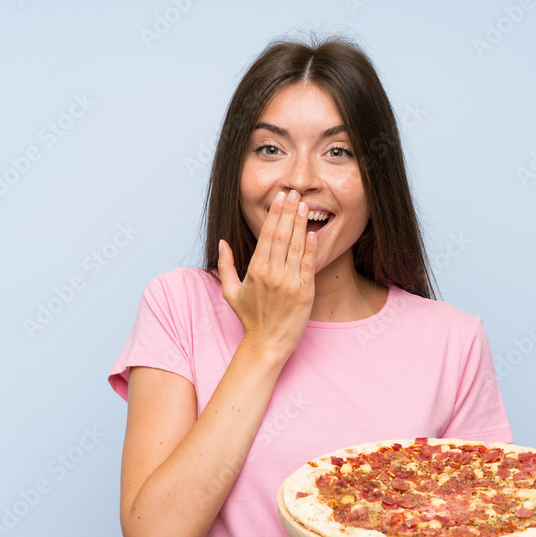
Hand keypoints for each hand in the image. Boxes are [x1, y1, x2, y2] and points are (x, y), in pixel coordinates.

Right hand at [217, 189, 317, 359]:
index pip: (266, 235)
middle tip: (294, 193)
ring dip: (300, 224)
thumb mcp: (230, 292)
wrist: (267, 343)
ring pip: (296, 246)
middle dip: (288, 212)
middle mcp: (272, 274)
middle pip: (282, 236)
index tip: (280, 198)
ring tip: (305, 205)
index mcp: (255, 270)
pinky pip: (308, 265)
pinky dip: (311, 248)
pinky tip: (314, 232)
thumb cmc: (250, 317)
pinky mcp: (304, 292)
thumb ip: (225, 265)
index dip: (275, 214)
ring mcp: (289, 283)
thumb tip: (222, 241)